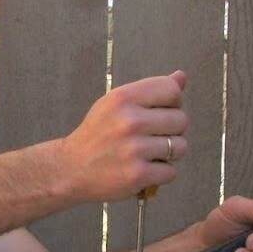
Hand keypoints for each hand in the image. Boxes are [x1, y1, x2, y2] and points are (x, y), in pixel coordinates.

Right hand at [56, 71, 188, 202]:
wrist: (70, 168)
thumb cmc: (98, 133)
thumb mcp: (116, 103)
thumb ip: (150, 90)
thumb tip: (181, 76)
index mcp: (124, 97)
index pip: (172, 90)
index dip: (173, 102)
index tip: (160, 112)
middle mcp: (130, 120)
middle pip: (181, 120)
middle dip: (173, 131)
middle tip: (153, 137)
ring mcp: (134, 149)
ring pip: (180, 147)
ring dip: (170, 153)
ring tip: (149, 154)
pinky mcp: (137, 175)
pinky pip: (171, 172)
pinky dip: (161, 173)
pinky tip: (144, 169)